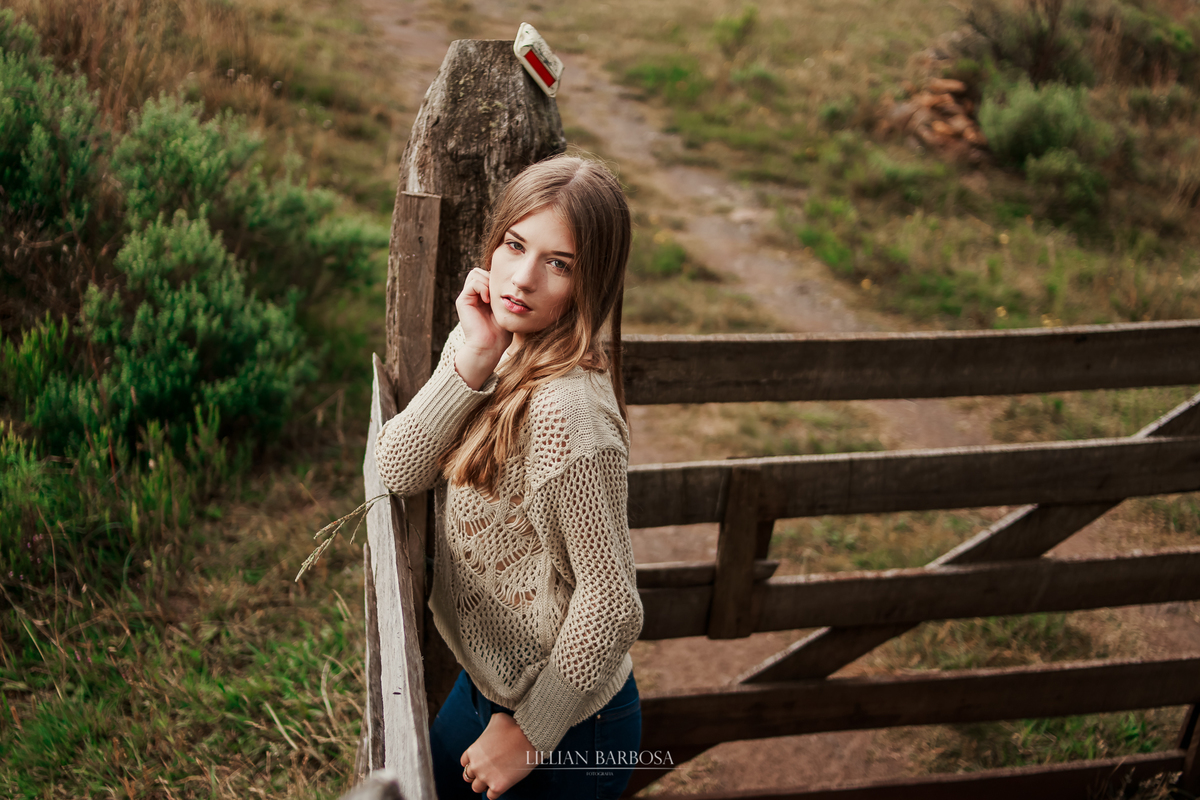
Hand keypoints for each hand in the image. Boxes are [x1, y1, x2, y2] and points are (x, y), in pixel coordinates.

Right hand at [454, 268, 511, 389]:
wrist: (489, 346)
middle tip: (499, 293)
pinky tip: (488, 300)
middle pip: (480, 271)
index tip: (506, 291)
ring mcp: (467, 298)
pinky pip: (473, 282)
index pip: (488, 274)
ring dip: (487, 282)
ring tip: (493, 297)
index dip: (497, 278)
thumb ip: (505, 295)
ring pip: (475, 273)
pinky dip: (482, 287)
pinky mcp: (462, 301)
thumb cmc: (501, 333)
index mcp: (483, 296)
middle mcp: (473, 295)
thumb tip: (512, 282)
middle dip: (492, 277)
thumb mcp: (506, 310)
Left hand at [461, 712, 537, 798]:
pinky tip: (501, 784)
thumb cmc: (514, 726)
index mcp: (473, 750)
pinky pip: (490, 796)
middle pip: (468, 776)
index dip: (473, 762)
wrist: (529, 737)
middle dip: (477, 774)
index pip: (464, 762)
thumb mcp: (497, 719)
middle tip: (487, 771)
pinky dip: (494, 792)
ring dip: (484, 784)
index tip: (481, 762)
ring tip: (493, 779)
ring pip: (477, 788)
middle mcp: (476, 765)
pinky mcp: (498, 786)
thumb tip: (492, 727)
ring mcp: (486, 777)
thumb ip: (489, 726)